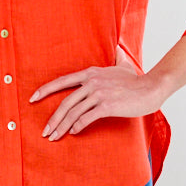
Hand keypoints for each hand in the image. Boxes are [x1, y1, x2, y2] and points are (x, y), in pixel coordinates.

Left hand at [30, 63, 165, 140]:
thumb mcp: (123, 64)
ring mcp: (99, 93)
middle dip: (53, 118)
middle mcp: (92, 82)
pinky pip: (86, 118)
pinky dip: (78, 126)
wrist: (152, 87)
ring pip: (74, 112)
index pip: (62, 81)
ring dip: (62, 127)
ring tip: (54, 137)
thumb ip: (117, 57)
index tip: (33, 99)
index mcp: (91, 73)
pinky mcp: (107, 105)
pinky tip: (73, 133)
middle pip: (65, 102)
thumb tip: (117, 48)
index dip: (46, 90)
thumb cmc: (137, 80)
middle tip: (45, 132)